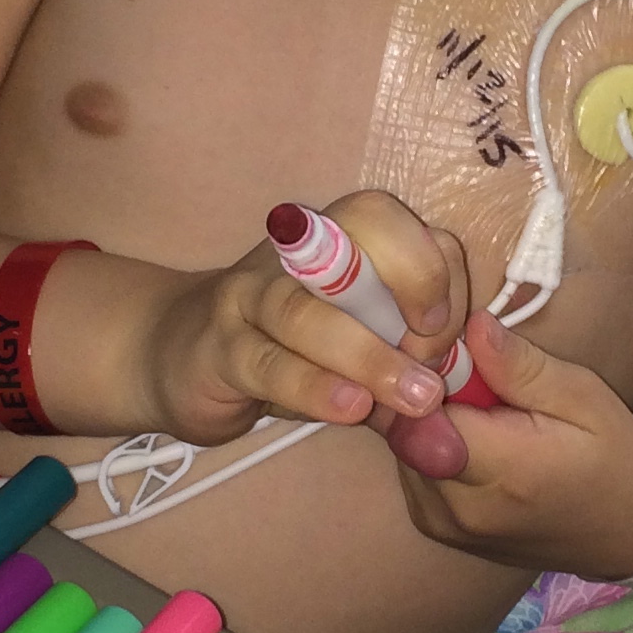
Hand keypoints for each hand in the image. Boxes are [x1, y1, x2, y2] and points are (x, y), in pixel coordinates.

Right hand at [139, 191, 470, 447]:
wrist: (180, 358)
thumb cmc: (287, 352)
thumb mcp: (357, 348)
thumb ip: (403, 366)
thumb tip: (453, 414)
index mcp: (338, 235)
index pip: (395, 218)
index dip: (434, 267)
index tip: (446, 332)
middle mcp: (296, 250)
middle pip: (362, 229)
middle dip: (416, 287)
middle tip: (438, 363)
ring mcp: (249, 295)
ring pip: (309, 307)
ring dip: (370, 354)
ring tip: (414, 397)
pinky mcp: (218, 349)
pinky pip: (267, 363)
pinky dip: (313, 386)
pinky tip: (349, 409)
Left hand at [391, 314, 632, 575]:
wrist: (632, 533)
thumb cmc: (615, 457)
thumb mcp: (583, 396)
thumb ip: (521, 367)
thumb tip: (470, 326)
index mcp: (502, 472)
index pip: (421, 410)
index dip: (427, 372)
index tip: (456, 353)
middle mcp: (459, 509)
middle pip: (403, 429)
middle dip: (426, 393)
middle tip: (475, 378)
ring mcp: (444, 526)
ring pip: (402, 448)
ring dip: (427, 419)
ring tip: (481, 410)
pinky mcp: (437, 530)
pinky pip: (412, 470)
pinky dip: (430, 445)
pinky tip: (474, 436)